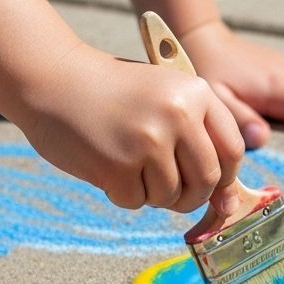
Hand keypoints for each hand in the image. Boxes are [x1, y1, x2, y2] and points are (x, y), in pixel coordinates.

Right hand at [0, 0, 245, 215]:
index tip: (209, 181)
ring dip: (152, 193)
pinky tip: (107, 166)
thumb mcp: (166, 97)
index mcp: (196, 93)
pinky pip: (136, 202)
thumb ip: (200, 142)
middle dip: (191, 194)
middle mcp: (178, 115)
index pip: (233, 151)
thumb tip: (229, 205)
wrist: (51, 78)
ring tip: (130, 165)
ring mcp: (148, 141)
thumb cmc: (115, 93)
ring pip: (171, 196)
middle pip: (207, 181)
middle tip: (170, 188)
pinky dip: (123, 194)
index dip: (224, 175)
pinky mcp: (117, 166)